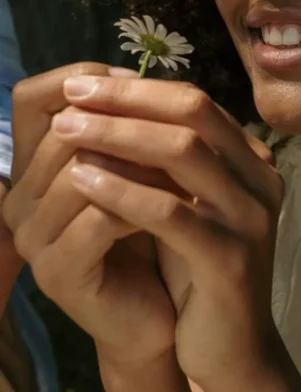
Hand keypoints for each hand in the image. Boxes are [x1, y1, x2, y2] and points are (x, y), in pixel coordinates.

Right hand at [4, 64, 177, 367]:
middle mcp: (18, 199)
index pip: (30, 98)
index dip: (84, 79)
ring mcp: (31, 239)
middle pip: (64, 130)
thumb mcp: (140, 172)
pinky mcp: (56, 273)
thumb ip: (128, 129)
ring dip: (142, 162)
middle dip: (128, 121)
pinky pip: (99, 216)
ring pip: (80, 169)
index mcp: (31, 167)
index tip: (138, 81)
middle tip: (183, 124)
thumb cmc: (153, 237)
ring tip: (191, 163)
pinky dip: (144, 202)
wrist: (162, 319)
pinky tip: (181, 204)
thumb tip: (142, 72)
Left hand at [51, 75, 283, 386]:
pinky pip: (170, 213)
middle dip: (126, 100)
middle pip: (192, 114)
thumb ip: (172, 163)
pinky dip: (122, 192)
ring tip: (65, 131)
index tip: (84, 83)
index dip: (137, 88)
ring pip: (183, 153)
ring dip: (116, 136)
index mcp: (252, 161)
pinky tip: (83, 181)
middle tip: (71, 96)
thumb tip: (112, 107)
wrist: (232, 352)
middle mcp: (261, 179)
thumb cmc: (199, 275)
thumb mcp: (191, 207)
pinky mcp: (231, 259)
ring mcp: (251, 217)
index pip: (194, 102)